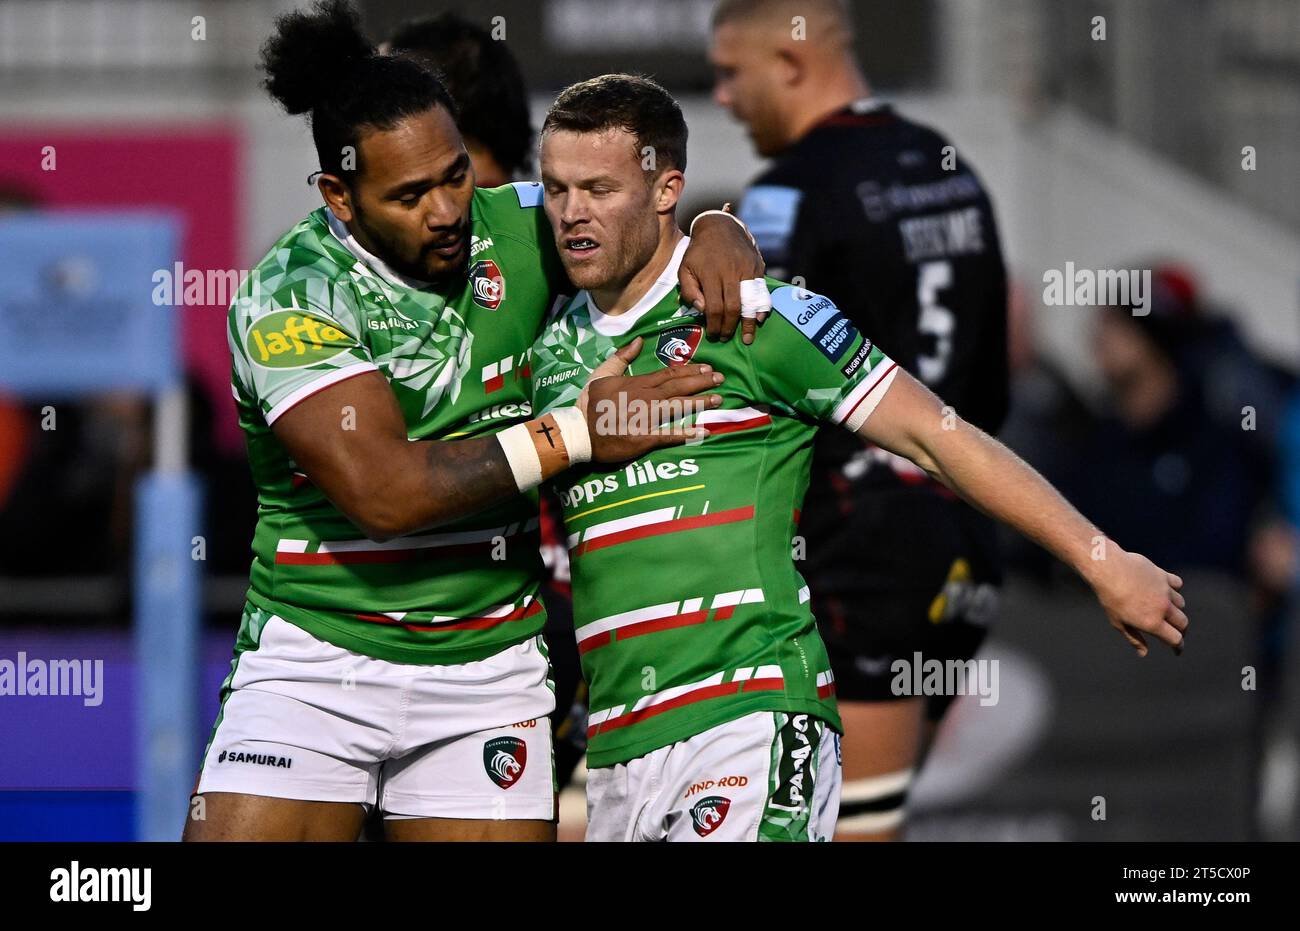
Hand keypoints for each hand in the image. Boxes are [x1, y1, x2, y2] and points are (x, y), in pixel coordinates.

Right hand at [577, 337, 723, 461]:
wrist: (579, 433)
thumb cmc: (589, 405)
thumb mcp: (601, 375)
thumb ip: (620, 358)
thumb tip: (638, 340)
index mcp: (637, 383)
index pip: (669, 374)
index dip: (690, 370)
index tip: (707, 368)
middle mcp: (645, 398)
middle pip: (678, 387)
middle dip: (701, 382)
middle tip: (721, 379)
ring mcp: (645, 418)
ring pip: (677, 407)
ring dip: (699, 403)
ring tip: (718, 399)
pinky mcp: (644, 438)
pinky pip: (669, 435)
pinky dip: (687, 433)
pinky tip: (705, 431)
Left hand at [679, 212, 766, 344]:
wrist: (719, 227)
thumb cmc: (699, 252)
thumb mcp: (685, 268)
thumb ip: (690, 291)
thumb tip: (702, 310)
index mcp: (711, 274)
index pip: (714, 308)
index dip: (714, 325)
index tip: (713, 335)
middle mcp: (731, 273)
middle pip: (733, 308)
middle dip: (729, 328)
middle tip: (725, 338)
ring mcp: (747, 270)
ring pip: (750, 301)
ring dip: (749, 323)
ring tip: (748, 338)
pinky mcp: (758, 267)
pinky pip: (762, 291)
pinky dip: (762, 307)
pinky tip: (759, 319)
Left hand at [1090, 547, 1187, 655]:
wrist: (1108, 569)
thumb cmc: (1110, 598)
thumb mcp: (1118, 623)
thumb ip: (1134, 639)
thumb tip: (1143, 653)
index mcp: (1153, 622)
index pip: (1175, 639)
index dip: (1178, 647)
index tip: (1177, 650)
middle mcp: (1163, 608)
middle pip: (1183, 623)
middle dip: (1181, 630)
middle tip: (1175, 632)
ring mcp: (1165, 591)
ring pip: (1181, 604)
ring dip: (1177, 610)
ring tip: (1167, 611)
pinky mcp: (1163, 576)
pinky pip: (1177, 584)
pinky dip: (1175, 589)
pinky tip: (1167, 591)